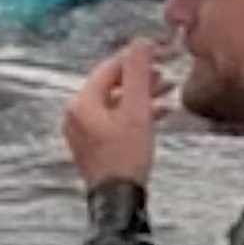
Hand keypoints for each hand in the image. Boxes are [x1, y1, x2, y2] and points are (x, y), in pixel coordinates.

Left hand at [62, 39, 164, 190]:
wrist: (118, 201)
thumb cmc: (127, 157)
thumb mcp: (137, 110)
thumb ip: (138, 73)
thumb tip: (141, 42)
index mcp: (82, 102)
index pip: (110, 68)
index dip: (136, 58)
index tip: (159, 54)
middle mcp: (76, 114)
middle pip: (111, 84)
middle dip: (141, 79)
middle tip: (165, 77)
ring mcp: (82, 131)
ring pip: (114, 102)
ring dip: (141, 97)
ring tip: (167, 95)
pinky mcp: (92, 145)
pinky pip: (113, 120)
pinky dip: (133, 114)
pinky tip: (157, 115)